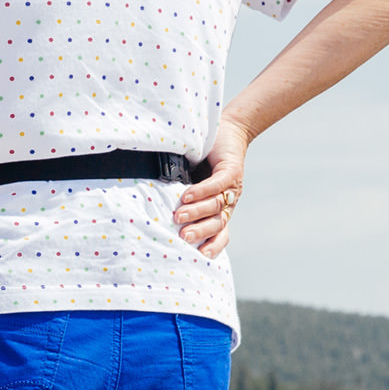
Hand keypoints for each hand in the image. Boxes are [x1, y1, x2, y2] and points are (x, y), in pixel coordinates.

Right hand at [176, 117, 248, 257]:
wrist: (230, 133)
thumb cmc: (207, 161)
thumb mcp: (193, 184)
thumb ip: (183, 200)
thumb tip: (156, 214)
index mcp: (221, 210)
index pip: (220, 234)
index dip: (213, 246)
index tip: (199, 256)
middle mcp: (228, 202)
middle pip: (218, 223)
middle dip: (200, 231)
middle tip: (183, 238)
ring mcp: (232, 187)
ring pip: (216, 205)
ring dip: (197, 211)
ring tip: (179, 215)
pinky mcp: (232, 170)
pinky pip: (217, 184)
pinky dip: (202, 191)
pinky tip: (187, 195)